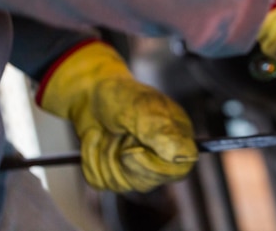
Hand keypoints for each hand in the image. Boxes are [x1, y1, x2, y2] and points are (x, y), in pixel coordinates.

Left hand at [37, 41, 196, 192]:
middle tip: (119, 132)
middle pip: (146, 182)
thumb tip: (185, 155)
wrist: (90, 93)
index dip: (154, 166)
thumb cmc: (121, 95)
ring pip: (120, 183)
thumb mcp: (142, 108)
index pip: (178, 170)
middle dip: (123, 158)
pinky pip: (100, 181)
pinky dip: (92, 159)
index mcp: (176, 137)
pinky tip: (97, 140)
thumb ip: (162, 132)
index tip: (133, 149)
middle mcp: (159, 155)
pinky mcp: (114, 172)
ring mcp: (136, 167)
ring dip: (104, 155)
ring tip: (107, 132)